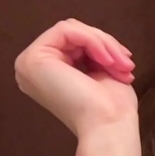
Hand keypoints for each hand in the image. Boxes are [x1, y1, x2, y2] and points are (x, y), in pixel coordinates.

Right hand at [14, 18, 138, 139]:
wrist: (108, 126)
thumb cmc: (110, 107)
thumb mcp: (101, 69)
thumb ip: (91, 52)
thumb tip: (95, 36)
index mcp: (45, 73)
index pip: (73, 41)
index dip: (102, 45)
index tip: (126, 61)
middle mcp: (31, 69)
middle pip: (72, 33)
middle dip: (104, 43)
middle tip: (126, 63)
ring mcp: (28, 63)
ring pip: (71, 29)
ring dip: (103, 43)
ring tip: (120, 64)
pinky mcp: (33, 58)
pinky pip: (67, 30)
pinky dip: (93, 41)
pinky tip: (107, 61)